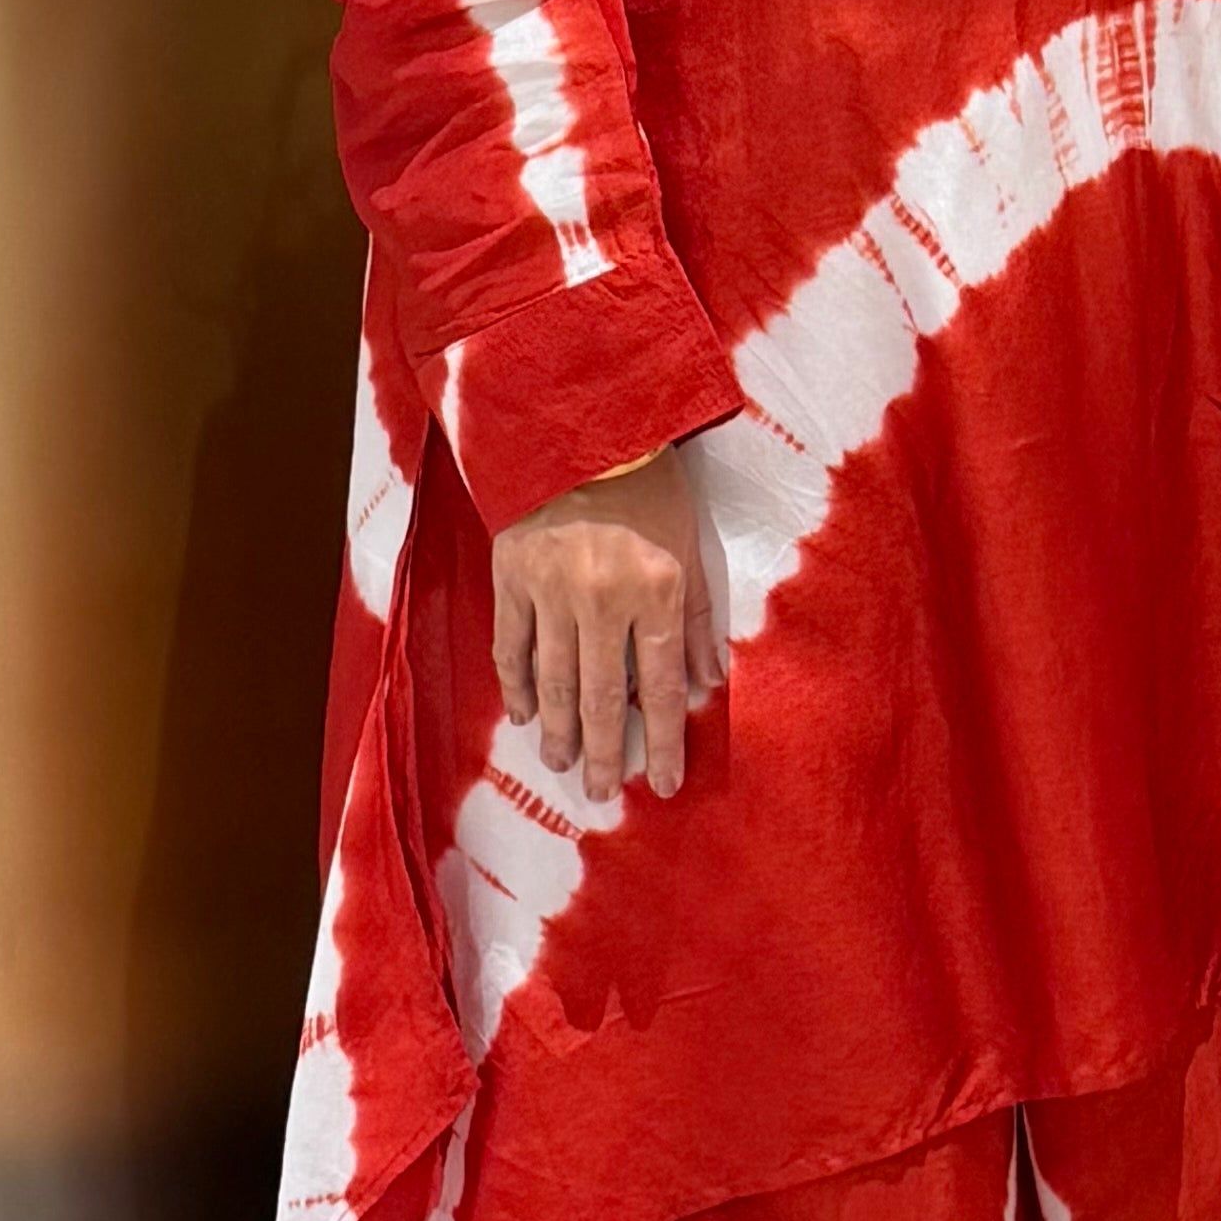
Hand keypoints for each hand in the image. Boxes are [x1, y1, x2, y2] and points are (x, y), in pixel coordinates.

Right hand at [491, 447, 723, 806]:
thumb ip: (698, 616)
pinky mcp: (511, 577)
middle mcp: (603, 600)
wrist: (578, 427)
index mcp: (656, 592)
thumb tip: (708, 682)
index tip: (662, 783)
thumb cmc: (648, 483)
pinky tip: (522, 715)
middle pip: (602, 697)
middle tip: (599, 794)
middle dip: (603, 752)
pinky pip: (511, 645)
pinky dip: (517, 684)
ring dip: (558, 730)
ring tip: (561, 765)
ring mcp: (551, 591)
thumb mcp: (690, 543)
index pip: (661, 687)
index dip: (664, 740)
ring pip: (554, 680)